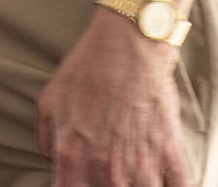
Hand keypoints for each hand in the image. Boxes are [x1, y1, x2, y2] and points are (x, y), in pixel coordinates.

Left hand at [36, 10, 191, 185]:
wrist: (130, 46)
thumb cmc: (88, 68)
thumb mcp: (49, 100)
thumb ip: (48, 139)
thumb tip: (53, 159)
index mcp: (72, 154)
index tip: (78, 181)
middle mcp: (106, 167)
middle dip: (105, 185)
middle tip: (108, 170)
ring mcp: (141, 164)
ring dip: (139, 185)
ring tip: (135, 174)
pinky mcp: (170, 154)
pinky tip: (164, 180)